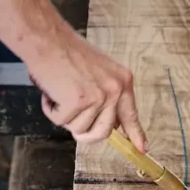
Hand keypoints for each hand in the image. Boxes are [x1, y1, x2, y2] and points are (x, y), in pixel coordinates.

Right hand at [27, 27, 146, 149]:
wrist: (47, 40)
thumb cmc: (66, 53)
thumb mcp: (98, 73)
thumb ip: (107, 97)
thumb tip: (109, 125)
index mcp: (122, 81)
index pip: (130, 114)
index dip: (135, 134)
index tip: (141, 148)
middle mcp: (115, 90)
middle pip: (102, 132)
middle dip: (83, 132)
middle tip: (69, 116)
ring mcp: (98, 97)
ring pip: (78, 129)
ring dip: (64, 116)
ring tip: (59, 93)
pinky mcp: (78, 101)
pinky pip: (61, 121)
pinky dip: (51, 110)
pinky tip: (51, 92)